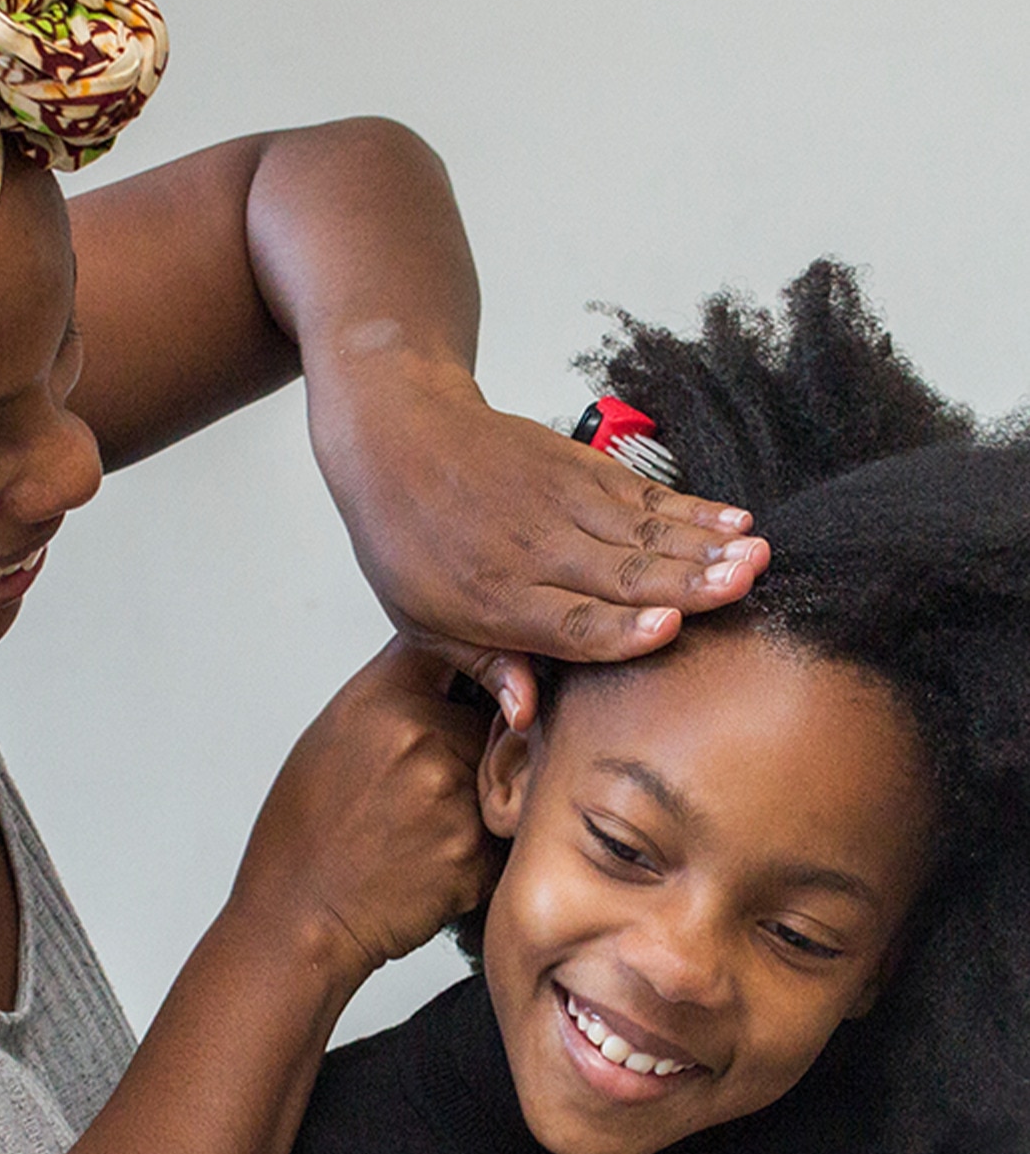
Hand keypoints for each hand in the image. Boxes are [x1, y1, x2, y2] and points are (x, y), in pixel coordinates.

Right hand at [231, 638, 497, 976]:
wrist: (298, 918)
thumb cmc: (308, 827)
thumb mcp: (337, 728)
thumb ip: (402, 685)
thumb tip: (461, 655)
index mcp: (387, 696)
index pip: (468, 647)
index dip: (480, 666)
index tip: (477, 686)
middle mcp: (427, 737)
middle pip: (494, 716)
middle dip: (475, 744)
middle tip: (420, 785)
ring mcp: (458, 796)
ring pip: (504, 773)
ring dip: (480, 794)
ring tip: (420, 822)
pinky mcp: (480, 851)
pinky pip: (502, 827)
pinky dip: (477, 841)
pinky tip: (428, 855)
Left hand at [313, 354, 769, 728]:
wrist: (398, 437)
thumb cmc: (406, 538)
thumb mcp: (420, 619)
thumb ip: (484, 665)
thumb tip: (526, 716)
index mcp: (496, 600)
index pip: (569, 622)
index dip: (621, 628)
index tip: (670, 628)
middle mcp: (536, 552)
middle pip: (621, 574)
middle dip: (688, 581)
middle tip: (746, 584)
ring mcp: (563, 505)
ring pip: (644, 530)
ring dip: (704, 544)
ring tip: (756, 554)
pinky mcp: (581, 469)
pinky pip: (644, 493)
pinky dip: (692, 506)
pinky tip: (734, 518)